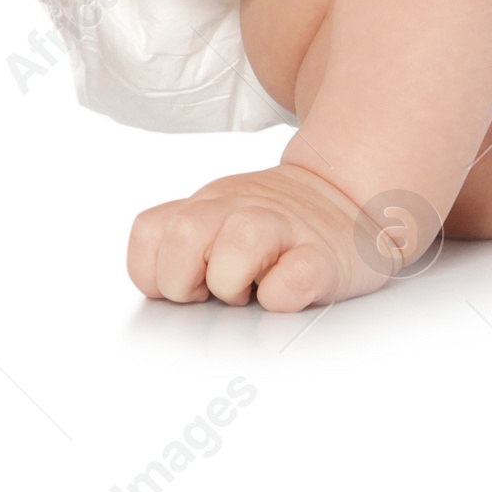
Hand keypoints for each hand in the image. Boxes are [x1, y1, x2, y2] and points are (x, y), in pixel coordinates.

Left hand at [128, 164, 424, 310]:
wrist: (344, 196)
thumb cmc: (273, 225)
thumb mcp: (218, 216)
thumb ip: (183, 241)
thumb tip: (156, 295)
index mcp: (207, 207)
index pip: (147, 233)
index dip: (154, 270)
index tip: (183, 285)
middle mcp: (238, 210)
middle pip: (182, 236)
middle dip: (186, 280)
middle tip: (213, 292)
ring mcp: (282, 228)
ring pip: (238, 246)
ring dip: (234, 282)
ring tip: (251, 291)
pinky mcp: (323, 257)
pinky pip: (295, 279)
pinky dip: (285, 295)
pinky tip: (288, 292)